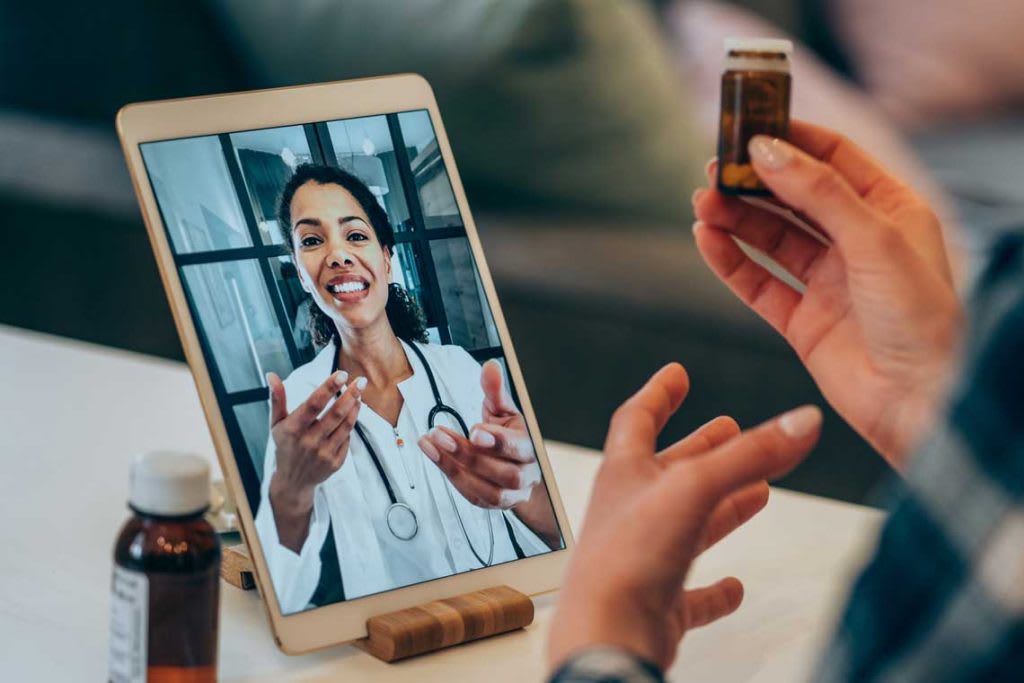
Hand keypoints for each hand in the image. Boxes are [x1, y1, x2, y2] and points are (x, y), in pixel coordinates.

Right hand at [266, 370, 363, 551]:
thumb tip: (272, 375)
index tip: (341, 373)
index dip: (328, 388)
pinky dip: (351, 423)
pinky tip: (353, 412)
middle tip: (361, 380)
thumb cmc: (285, 446)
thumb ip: (277, 399)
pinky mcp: (335, 463)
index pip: (313, 404)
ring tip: (359, 393)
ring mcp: (323, 453)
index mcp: (293, 429)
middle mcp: (309, 442)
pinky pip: (347, 438)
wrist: (292, 482)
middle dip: (350, 394)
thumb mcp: (276, 424)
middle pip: (335, 414)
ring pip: (345, 425)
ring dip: (355, 407)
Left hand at [418, 360, 559, 547]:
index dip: (497, 441)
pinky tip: (436, 457)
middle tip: (440, 434)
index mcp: (531, 447)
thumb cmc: (510, 433)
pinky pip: (475, 498)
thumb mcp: (503, 409)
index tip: (474, 430)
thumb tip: (490, 367)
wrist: (517, 463)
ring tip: (432, 445)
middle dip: (469, 455)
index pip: (519, 448)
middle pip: (504, 474)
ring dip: (455, 468)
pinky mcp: (496, 503)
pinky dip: (452, 478)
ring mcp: (513, 493)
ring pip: (488, 492)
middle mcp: (527, 474)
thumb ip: (495, 390)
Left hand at [547, 364, 820, 671]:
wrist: (607, 636)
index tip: (676, 374)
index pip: (636, 418)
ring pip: (688, 523)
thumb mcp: (694, 489)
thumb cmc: (625, 560)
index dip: (659, 393)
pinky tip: (736, 586)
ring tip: (759, 488)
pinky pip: (691, 592)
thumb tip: (801, 421)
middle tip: (729, 428)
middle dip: (703, 447)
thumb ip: (750, 455)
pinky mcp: (657, 603)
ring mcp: (643, 558)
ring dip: (723, 505)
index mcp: (624, 473)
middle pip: (670, 468)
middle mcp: (631, 512)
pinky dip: (715, 589)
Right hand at [692, 121, 962, 468]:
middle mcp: (857, 242)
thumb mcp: (875, 239)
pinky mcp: (802, 321)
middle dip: (753, 180)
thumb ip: (818, 192)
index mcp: (889, 210)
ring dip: (734, 218)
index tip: (748, 126)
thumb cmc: (922, 319)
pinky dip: (729, 261)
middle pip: (793, 197)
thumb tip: (767, 150)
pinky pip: (757, 283)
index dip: (791, 139)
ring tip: (701, 201)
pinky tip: (706, 239)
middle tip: (713, 168)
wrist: (921, 403)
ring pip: (770, 238)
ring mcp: (828, 282)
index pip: (833, 158)